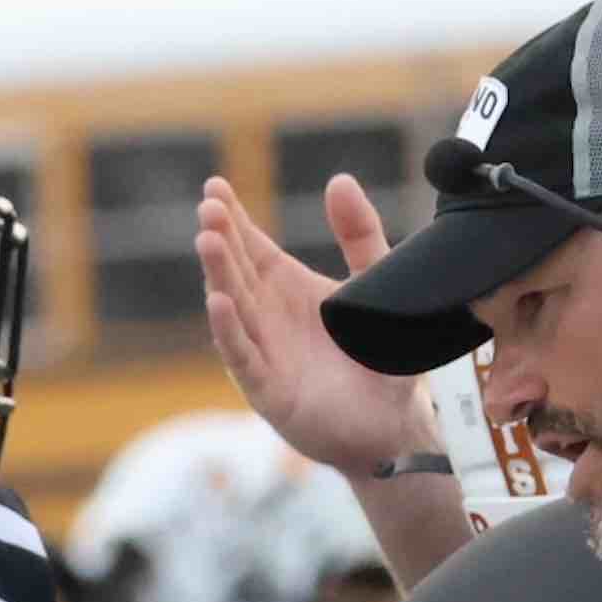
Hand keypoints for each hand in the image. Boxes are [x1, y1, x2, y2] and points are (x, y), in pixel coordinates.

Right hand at [195, 175, 435, 475]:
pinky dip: (229, 331)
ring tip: (208, 241)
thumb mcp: (374, 282)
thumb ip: (360, 233)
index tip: (215, 185)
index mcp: (286, 287)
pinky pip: (243, 357)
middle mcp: (266, 316)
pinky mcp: (267, 391)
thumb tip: (339, 180)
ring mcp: (262, 352)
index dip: (233, 217)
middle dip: (221, 239)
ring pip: (233, 308)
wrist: (393, 421)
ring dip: (218, 275)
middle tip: (209, 206)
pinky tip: (218, 302)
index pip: (250, 246)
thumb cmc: (377, 355)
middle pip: (236, 271)